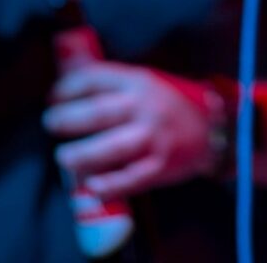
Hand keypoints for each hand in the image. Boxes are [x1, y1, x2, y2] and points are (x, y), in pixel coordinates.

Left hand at [44, 62, 220, 201]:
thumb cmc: (171, 105)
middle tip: (51, 124)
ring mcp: (154, 137)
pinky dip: (108, 185)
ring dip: (81, 155)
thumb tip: (66, 90)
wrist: (215, 129)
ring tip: (65, 157)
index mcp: (139, 81)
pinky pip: (130, 178)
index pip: (95, 79)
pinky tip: (91, 187)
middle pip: (97, 112)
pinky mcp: (160, 166)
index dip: (67, 88)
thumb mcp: (147, 82)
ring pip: (110, 147)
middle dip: (66, 119)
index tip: (53, 97)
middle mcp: (145, 107)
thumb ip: (112, 86)